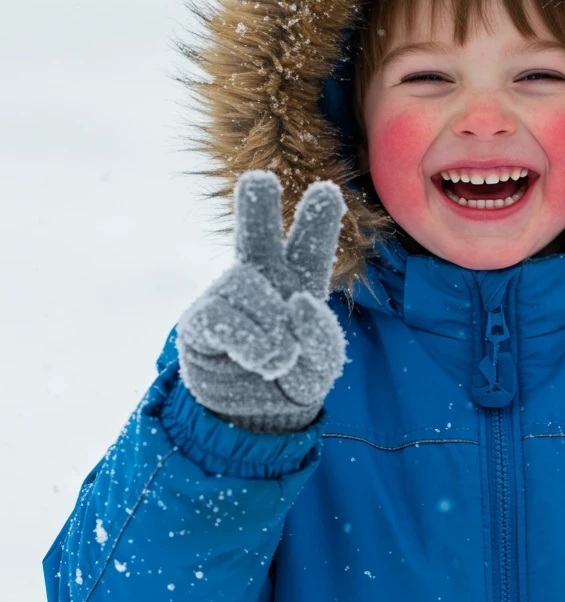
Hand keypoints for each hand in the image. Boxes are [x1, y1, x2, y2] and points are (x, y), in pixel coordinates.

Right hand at [176, 170, 347, 432]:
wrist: (252, 419)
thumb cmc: (292, 380)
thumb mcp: (324, 366)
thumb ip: (322, 336)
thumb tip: (296, 303)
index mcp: (298, 282)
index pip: (310, 247)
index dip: (317, 220)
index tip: (326, 191)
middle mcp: (261, 281)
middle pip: (256, 236)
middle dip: (257, 208)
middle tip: (260, 182)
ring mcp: (227, 298)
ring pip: (247, 286)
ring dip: (271, 326)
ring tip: (280, 359)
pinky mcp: (201, 323)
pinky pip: (223, 317)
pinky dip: (250, 340)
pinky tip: (263, 359)